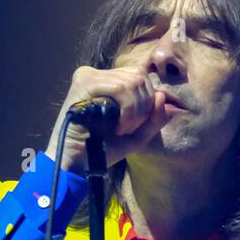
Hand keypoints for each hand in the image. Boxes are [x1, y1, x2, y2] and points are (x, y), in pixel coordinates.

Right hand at [44, 65, 171, 174]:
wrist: (78, 164)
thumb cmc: (103, 150)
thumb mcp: (137, 135)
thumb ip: (155, 118)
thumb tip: (161, 95)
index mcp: (107, 82)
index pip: (140, 77)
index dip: (147, 102)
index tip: (133, 127)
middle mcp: (97, 74)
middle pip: (139, 76)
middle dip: (142, 107)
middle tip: (127, 130)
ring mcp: (89, 76)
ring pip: (133, 82)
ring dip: (135, 112)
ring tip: (121, 130)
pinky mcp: (84, 82)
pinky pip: (121, 88)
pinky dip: (127, 111)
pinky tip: (117, 127)